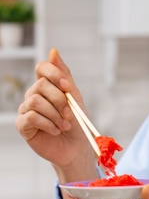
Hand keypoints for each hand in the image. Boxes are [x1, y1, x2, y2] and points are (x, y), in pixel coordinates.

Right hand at [16, 48, 97, 182]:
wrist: (76, 147)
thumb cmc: (76, 121)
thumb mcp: (74, 96)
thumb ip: (64, 75)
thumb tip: (53, 51)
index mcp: (47, 85)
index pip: (42, 67)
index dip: (54, 74)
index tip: (68, 87)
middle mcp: (33, 95)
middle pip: (40, 85)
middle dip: (59, 99)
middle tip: (70, 114)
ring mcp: (26, 110)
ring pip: (35, 101)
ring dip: (55, 114)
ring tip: (64, 125)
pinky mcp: (22, 125)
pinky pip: (31, 117)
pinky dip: (48, 124)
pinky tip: (56, 130)